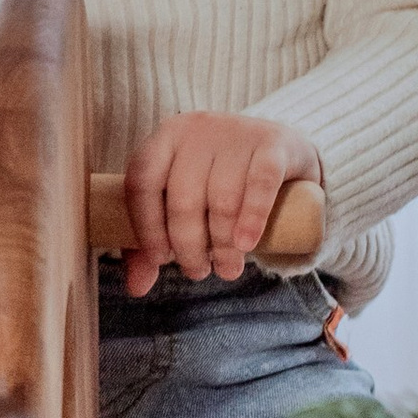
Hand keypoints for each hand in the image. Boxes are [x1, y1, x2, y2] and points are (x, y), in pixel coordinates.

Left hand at [121, 113, 320, 294]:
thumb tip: (136, 288)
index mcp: (166, 138)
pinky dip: (252, 218)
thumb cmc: (221, 181)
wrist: (281, 151)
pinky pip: (260, 184)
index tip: (160, 259)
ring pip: (222, 198)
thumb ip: (157, 239)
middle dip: (188, 245)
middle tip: (198, 271)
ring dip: (222, 245)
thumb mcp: (186, 201)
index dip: (147, 226)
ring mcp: (237, 133)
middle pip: (182, 198)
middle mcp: (197, 129)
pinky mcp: (274, 143)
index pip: (142, 182)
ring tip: (227, 269)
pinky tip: (246, 245)